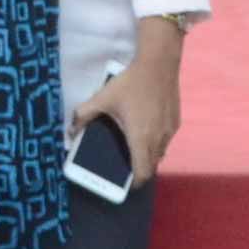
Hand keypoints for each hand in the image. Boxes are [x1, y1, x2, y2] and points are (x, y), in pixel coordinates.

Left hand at [75, 48, 183, 183]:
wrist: (159, 64)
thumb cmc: (130, 83)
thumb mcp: (102, 98)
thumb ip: (83, 115)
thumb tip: (71, 130)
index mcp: (140, 138)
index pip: (142, 172)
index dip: (135, 183)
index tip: (127, 183)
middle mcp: (158, 139)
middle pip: (152, 166)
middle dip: (140, 170)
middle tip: (127, 166)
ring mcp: (169, 131)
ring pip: (161, 154)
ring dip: (149, 156)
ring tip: (135, 148)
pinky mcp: (176, 122)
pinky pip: (166, 141)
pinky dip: (157, 143)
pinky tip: (146, 130)